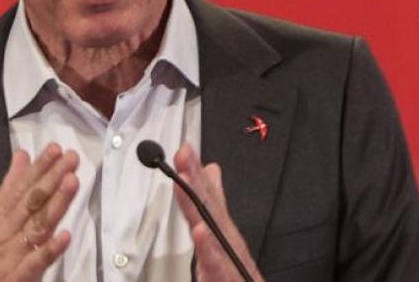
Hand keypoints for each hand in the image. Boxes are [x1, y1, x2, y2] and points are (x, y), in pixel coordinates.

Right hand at [0, 144, 79, 281]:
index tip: (55, 149)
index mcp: (0, 218)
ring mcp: (11, 255)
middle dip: (51, 178)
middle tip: (69, 159)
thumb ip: (9, 187)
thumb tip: (21, 157)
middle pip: (31, 202)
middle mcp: (6, 233)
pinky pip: (35, 263)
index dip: (39, 168)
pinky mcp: (16, 278)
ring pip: (36, 226)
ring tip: (71, 183)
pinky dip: (49, 250)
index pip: (21, 188)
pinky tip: (65, 236)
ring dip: (55, 204)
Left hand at [173, 144, 263, 281]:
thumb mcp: (223, 229)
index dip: (194, 170)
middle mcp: (223, 235)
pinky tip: (200, 231)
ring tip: (185, 183)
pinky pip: (213, 260)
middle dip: (194, 178)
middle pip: (206, 202)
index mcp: (219, 224)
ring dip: (197, 203)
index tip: (184, 149)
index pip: (205, 192)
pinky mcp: (221, 274)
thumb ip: (215, 199)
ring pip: (208, 225)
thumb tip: (211, 170)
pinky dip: (206, 245)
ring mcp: (224, 253)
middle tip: (184, 154)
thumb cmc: (235, 266)